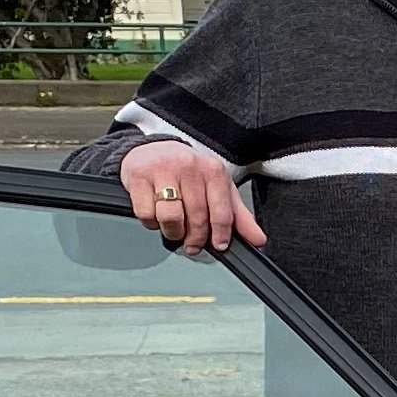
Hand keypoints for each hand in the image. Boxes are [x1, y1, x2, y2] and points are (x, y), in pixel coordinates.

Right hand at [122, 139, 259, 257]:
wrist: (152, 150)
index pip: (222, 211)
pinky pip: (147, 214)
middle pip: (197, 218)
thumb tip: (258, 240)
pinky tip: (156, 215)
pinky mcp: (138, 177)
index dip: (221, 234)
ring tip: (174, 229)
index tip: (218, 245)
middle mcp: (189, 167)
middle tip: (192, 244)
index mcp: (213, 171)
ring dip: (172, 232)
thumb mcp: (218, 189)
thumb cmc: (189, 174)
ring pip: (171, 217)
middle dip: (195, 238)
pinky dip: (151, 223)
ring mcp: (163, 170)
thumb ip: (239, 216)